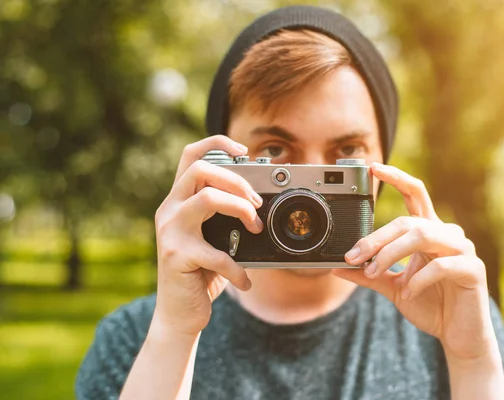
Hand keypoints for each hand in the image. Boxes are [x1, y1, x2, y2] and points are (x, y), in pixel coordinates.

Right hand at [152, 135, 262, 337]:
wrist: (178, 314)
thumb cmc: (200, 273)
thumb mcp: (213, 238)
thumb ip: (225, 217)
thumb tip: (260, 202)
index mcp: (178, 201)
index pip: (190, 156)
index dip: (216, 144)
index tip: (243, 150)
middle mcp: (169, 210)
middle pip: (201, 170)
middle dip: (237, 180)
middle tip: (256, 202)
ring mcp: (170, 232)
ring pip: (207, 198)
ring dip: (240, 209)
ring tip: (256, 228)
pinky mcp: (177, 257)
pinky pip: (217, 253)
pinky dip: (238, 268)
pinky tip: (246, 281)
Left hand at [333, 162, 496, 360]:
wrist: (458, 334)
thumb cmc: (429, 304)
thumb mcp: (392, 287)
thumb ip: (368, 275)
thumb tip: (337, 266)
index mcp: (429, 232)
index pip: (415, 195)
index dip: (396, 178)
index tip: (373, 167)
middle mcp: (447, 234)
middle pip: (408, 221)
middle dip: (376, 238)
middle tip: (353, 257)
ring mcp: (463, 250)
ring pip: (422, 235)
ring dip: (391, 254)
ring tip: (374, 272)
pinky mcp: (473, 269)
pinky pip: (440, 265)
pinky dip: (417, 280)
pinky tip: (408, 294)